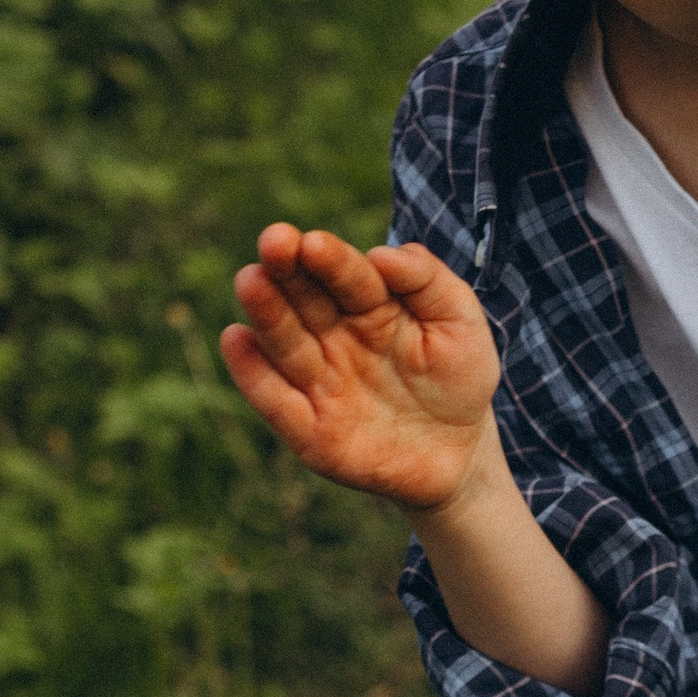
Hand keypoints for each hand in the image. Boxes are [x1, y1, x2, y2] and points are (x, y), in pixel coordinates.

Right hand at [221, 225, 498, 508]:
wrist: (458, 454)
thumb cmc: (459, 378)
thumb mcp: (461, 323)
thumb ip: (428, 282)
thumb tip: (382, 254)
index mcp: (370, 305)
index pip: (346, 275)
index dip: (330, 259)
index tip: (313, 243)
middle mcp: (333, 336)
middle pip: (304, 299)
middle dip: (286, 270)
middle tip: (274, 242)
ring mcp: (318, 381)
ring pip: (285, 342)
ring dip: (266, 312)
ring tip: (251, 281)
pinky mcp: (306, 429)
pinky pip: (274, 399)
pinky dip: (252, 372)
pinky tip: (236, 340)